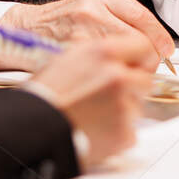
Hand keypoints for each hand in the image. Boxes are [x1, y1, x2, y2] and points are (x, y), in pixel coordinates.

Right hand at [0, 0, 173, 71]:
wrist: (25, 32)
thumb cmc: (60, 22)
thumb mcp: (93, 4)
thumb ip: (123, 15)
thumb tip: (158, 40)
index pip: (142, 17)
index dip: (158, 37)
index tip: (166, 48)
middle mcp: (90, 13)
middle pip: (138, 41)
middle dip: (147, 57)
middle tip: (145, 65)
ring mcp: (81, 37)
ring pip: (125, 62)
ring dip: (131, 72)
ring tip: (123, 74)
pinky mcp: (74, 60)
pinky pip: (105, 76)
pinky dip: (111, 82)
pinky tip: (105, 81)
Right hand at [29, 40, 153, 164]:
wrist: (32, 128)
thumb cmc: (43, 95)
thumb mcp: (68, 57)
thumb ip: (100, 55)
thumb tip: (118, 56)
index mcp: (104, 52)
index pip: (145, 45)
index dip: (141, 57)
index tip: (139, 64)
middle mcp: (118, 77)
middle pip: (146, 78)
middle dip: (133, 86)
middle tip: (111, 94)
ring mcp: (124, 106)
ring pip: (138, 106)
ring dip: (124, 110)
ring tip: (95, 113)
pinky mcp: (124, 133)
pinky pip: (131, 130)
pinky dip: (117, 132)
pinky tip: (96, 129)